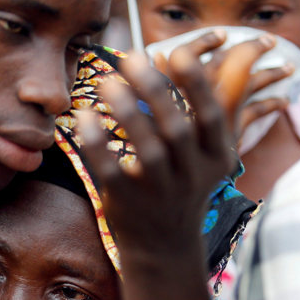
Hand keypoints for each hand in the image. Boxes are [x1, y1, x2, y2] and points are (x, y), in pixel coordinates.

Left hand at [78, 33, 272, 261]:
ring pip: (146, 151)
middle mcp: (191, 176)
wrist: (164, 248)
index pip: (211, 116)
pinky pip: (111, 172)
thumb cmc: (184, 184)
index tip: (178, 52)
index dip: (196, 85)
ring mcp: (159, 193)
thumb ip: (213, 106)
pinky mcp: (127, 204)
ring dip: (128, 113)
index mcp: (215, 157)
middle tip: (131, 56)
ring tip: (107, 82)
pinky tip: (83, 117)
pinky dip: (97, 145)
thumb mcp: (210, 153)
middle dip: (156, 92)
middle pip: (178, 130)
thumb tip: (212, 51)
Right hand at [154, 33, 293, 143]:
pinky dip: (271, 104)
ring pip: (252, 83)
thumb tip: (159, 55)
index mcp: (181, 82)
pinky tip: (283, 103)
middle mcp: (205, 90)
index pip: (192, 53)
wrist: (168, 173)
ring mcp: (223, 109)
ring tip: (289, 68)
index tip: (221, 36)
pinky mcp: (233, 129)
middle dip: (252, 49)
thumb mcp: (153, 105)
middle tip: (270, 42)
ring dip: (271, 74)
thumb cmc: (155, 139)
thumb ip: (158, 79)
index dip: (206, 42)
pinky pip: (256, 111)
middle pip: (232, 62)